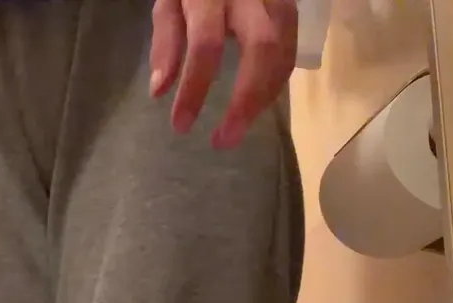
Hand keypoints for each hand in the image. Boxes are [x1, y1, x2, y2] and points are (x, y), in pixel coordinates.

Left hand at [149, 0, 297, 147]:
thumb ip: (166, 40)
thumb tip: (160, 91)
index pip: (205, 44)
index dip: (194, 88)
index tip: (180, 126)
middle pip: (261, 48)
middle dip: (245, 101)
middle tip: (224, 140)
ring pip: (286, 48)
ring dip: (266, 95)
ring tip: (239, 126)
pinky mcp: (291, 4)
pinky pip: (292, 47)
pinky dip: (277, 80)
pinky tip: (258, 101)